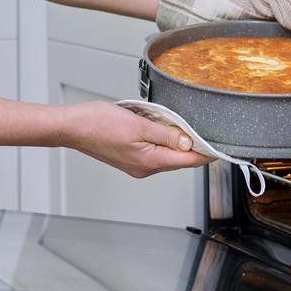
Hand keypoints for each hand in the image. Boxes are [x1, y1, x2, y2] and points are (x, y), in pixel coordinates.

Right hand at [60, 101, 212, 177]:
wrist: (72, 127)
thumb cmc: (98, 124)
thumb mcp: (139, 124)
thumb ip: (165, 134)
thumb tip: (186, 142)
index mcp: (150, 162)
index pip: (187, 161)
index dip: (204, 152)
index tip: (218, 146)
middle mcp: (144, 168)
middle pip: (177, 159)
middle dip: (187, 143)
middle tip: (193, 125)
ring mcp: (136, 165)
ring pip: (164, 154)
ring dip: (171, 139)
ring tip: (170, 122)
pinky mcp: (128, 159)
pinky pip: (152, 151)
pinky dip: (158, 140)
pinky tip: (154, 126)